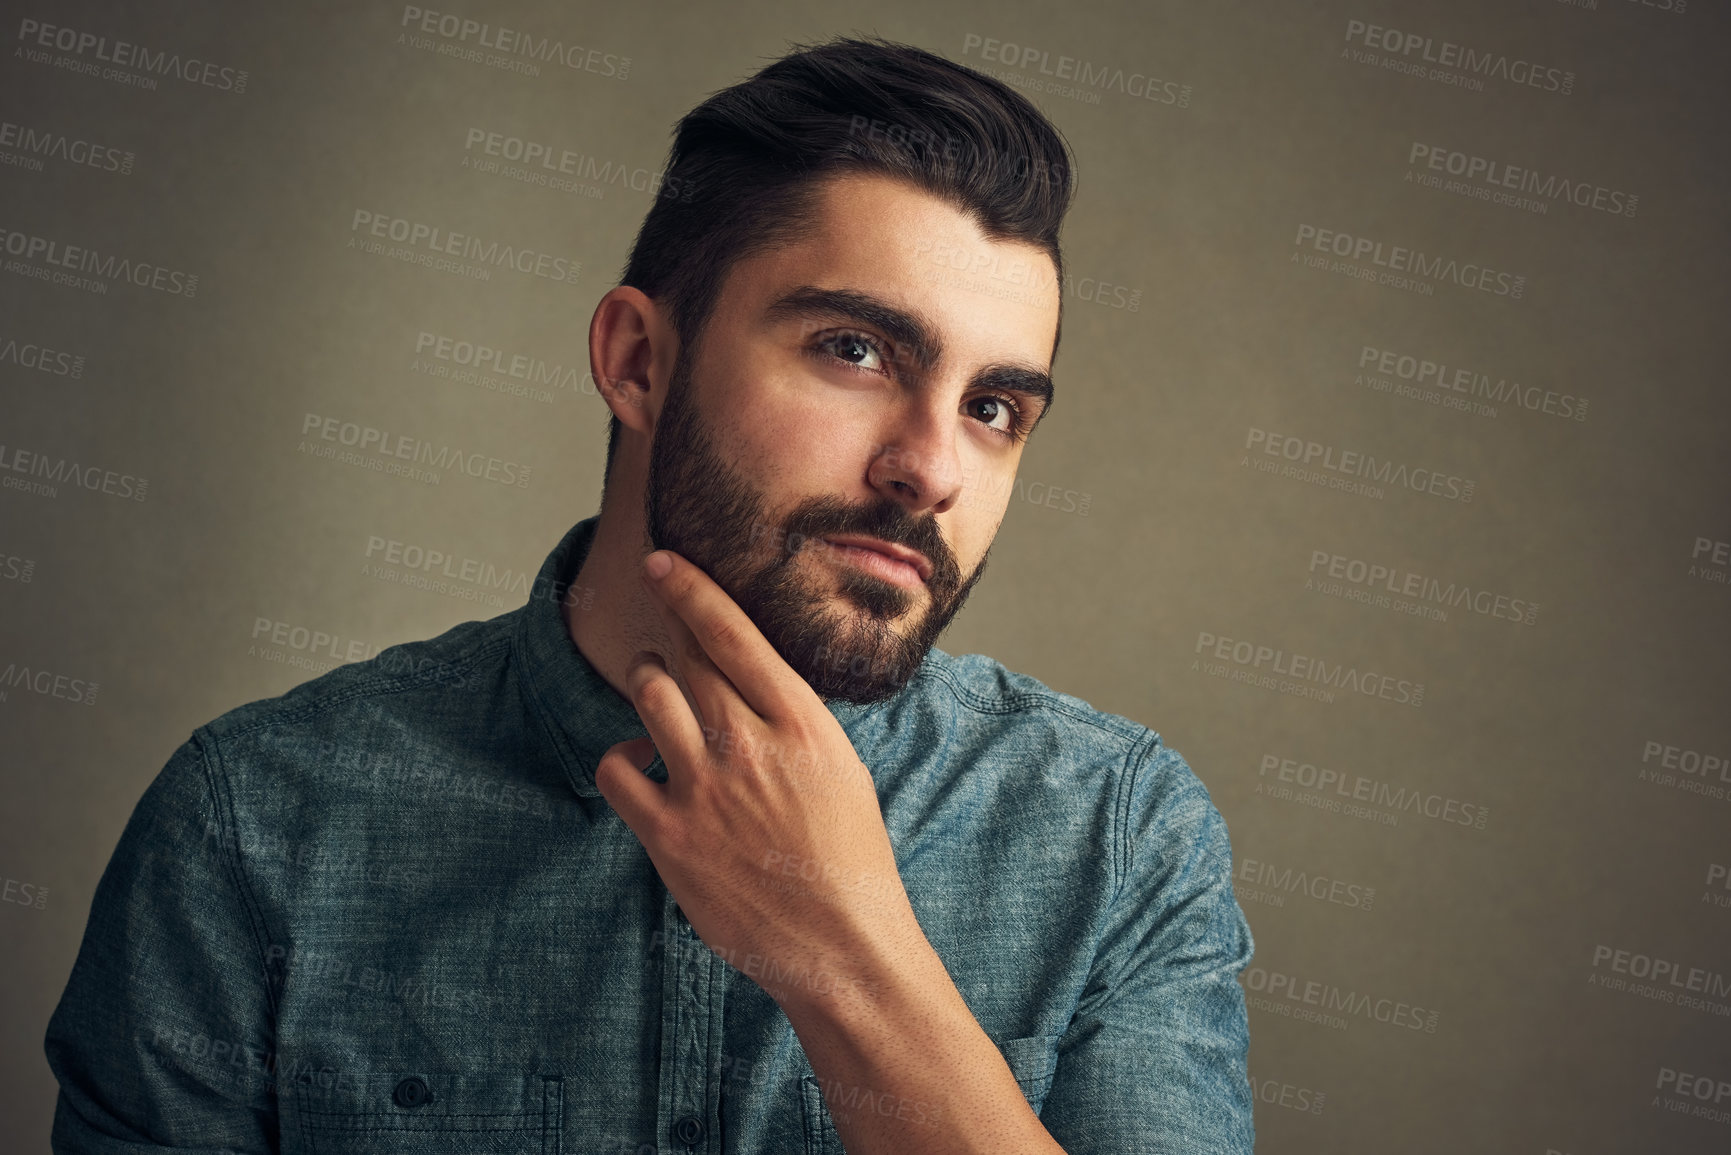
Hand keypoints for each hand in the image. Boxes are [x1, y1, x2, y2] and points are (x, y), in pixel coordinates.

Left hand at [594, 549, 923, 1010]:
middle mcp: (748, 745)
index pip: (731, 633)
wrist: (841, 941)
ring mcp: (703, 788)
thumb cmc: (849, 854)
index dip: (689, 588)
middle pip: (684, 659)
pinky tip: (644, 766)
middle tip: (670, 649)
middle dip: (670, 643)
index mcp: (800, 723)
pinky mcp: (668, 835)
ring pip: (647, 697)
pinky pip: (617, 767)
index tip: (661, 563)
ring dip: (646, 686)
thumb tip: (744, 676)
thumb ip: (790, 717)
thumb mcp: (840, 765)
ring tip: (658, 697)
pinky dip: (623, 757)